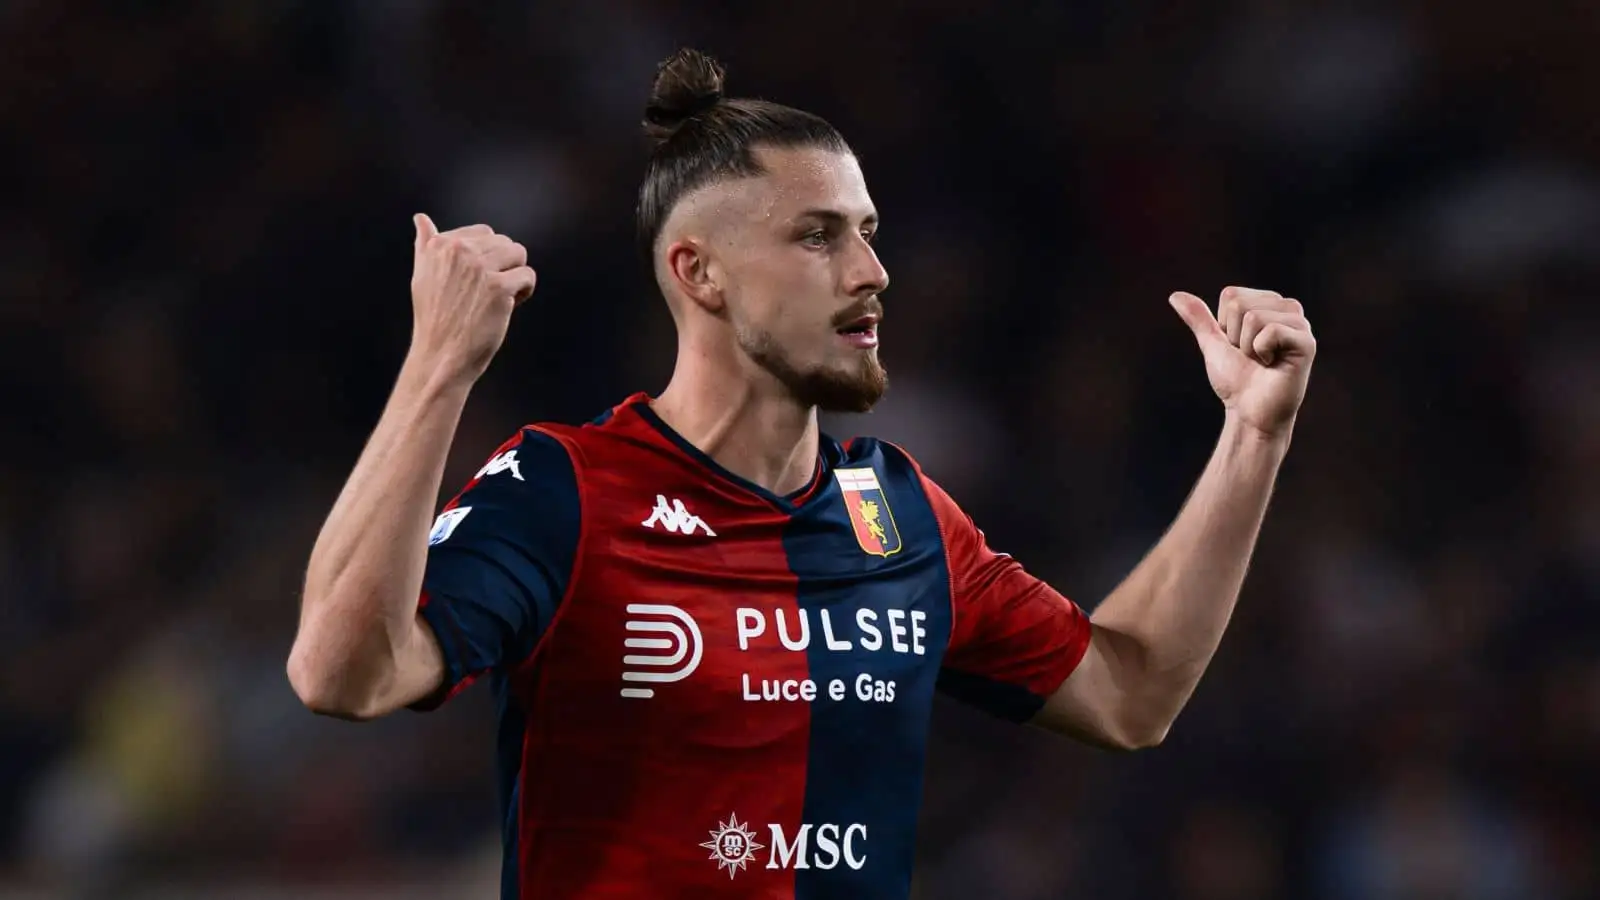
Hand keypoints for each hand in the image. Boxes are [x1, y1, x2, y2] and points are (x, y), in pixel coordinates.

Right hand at [407, 214, 536, 382]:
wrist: (441, 355)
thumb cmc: (435, 319)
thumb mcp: (423, 275)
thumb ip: (427, 245)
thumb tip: (422, 219)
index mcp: (440, 244)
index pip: (485, 234)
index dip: (487, 259)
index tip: (474, 283)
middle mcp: (459, 250)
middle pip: (505, 243)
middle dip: (503, 267)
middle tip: (486, 294)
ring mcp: (479, 268)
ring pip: (519, 254)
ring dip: (515, 276)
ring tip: (498, 298)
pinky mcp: (498, 287)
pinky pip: (527, 275)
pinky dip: (524, 292)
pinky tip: (507, 307)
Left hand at [1169, 286, 1315, 438]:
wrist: (1249, 412)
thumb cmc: (1236, 380)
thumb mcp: (1213, 345)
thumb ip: (1199, 318)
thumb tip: (1175, 295)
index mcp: (1268, 303)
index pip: (1231, 295)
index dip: (1225, 326)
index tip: (1239, 347)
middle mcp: (1287, 308)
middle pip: (1240, 304)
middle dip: (1235, 336)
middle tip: (1252, 357)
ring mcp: (1300, 324)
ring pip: (1253, 317)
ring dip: (1248, 347)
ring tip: (1263, 361)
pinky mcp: (1307, 341)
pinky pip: (1269, 332)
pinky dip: (1261, 352)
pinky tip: (1273, 365)